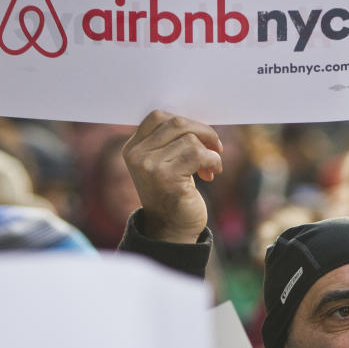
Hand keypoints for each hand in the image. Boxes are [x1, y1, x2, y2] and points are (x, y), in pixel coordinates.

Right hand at [122, 110, 222, 243]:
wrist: (172, 230)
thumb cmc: (174, 194)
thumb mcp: (165, 163)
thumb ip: (172, 141)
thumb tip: (199, 122)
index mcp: (133, 148)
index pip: (158, 116)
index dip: (186, 122)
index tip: (199, 138)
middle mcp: (137, 155)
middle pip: (177, 123)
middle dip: (204, 132)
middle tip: (215, 148)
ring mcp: (149, 166)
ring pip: (191, 139)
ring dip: (210, 151)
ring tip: (210, 167)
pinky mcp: (167, 177)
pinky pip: (199, 154)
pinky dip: (213, 161)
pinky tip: (211, 173)